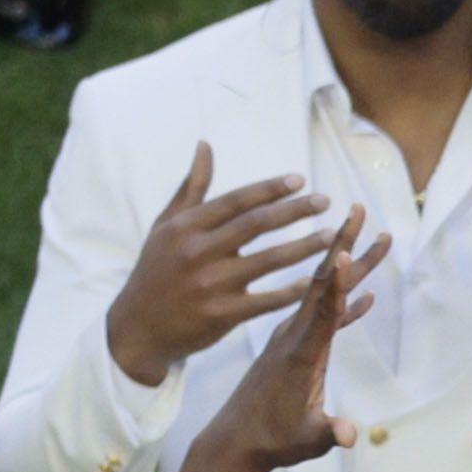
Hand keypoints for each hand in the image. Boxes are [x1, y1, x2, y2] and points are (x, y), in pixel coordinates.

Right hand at [105, 142, 336, 388]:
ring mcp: (211, 284)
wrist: (139, 325)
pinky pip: (266, 300)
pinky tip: (317, 280)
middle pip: (255, 225)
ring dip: (303, 247)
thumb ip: (191, 187)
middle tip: (325, 200)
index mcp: (186, 226)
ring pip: (267, 261)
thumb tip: (205, 145)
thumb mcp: (166, 225)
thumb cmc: (158, 269)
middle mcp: (197, 251)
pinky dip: (292, 290)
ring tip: (332, 237)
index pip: (235, 201)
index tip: (300, 180)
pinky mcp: (222, 314)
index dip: (269, 189)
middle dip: (293, 211)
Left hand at [174, 215, 379, 471]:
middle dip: (343, 245)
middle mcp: (296, 335)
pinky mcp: (297, 344)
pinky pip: (323, 313)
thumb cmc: (271, 441)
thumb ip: (327, 433)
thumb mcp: (304, 440)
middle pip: (322, 282)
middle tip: (360, 210)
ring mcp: (296, 337)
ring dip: (344, 258)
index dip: (334, 283)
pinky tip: (365, 290)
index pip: (319, 310)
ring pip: (321, 289)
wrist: (237, 440)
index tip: (343, 250)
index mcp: (298, 352)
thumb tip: (349, 435)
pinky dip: (344, 299)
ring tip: (365, 230)